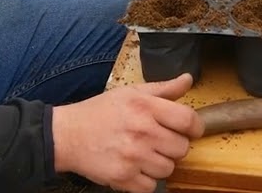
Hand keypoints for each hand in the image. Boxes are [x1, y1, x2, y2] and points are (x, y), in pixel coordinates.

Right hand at [51, 73, 203, 192]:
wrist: (67, 135)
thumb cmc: (100, 112)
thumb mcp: (130, 93)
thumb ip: (163, 89)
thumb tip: (188, 80)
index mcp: (145, 107)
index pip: (188, 120)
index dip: (195, 127)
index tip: (189, 130)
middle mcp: (141, 131)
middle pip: (182, 148)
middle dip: (173, 145)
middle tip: (158, 141)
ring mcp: (132, 157)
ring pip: (169, 169)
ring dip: (160, 164)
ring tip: (144, 154)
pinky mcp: (122, 177)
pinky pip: (151, 186)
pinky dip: (145, 180)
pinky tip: (134, 167)